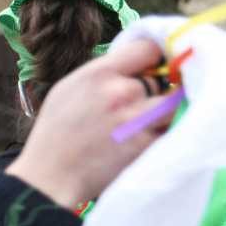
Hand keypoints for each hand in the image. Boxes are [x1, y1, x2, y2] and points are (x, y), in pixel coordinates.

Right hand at [5, 38, 169, 207]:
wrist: (50, 176)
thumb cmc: (58, 132)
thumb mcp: (70, 88)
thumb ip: (105, 72)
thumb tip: (138, 64)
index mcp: (100, 73)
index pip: (149, 49)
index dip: (157, 57)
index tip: (158, 67)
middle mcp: (121, 92)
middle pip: (164, 79)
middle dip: (160, 89)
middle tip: (150, 102)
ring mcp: (137, 120)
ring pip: (175, 105)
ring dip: (169, 112)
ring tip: (154, 120)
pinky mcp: (147, 146)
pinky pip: (173, 131)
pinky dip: (168, 133)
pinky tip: (153, 138)